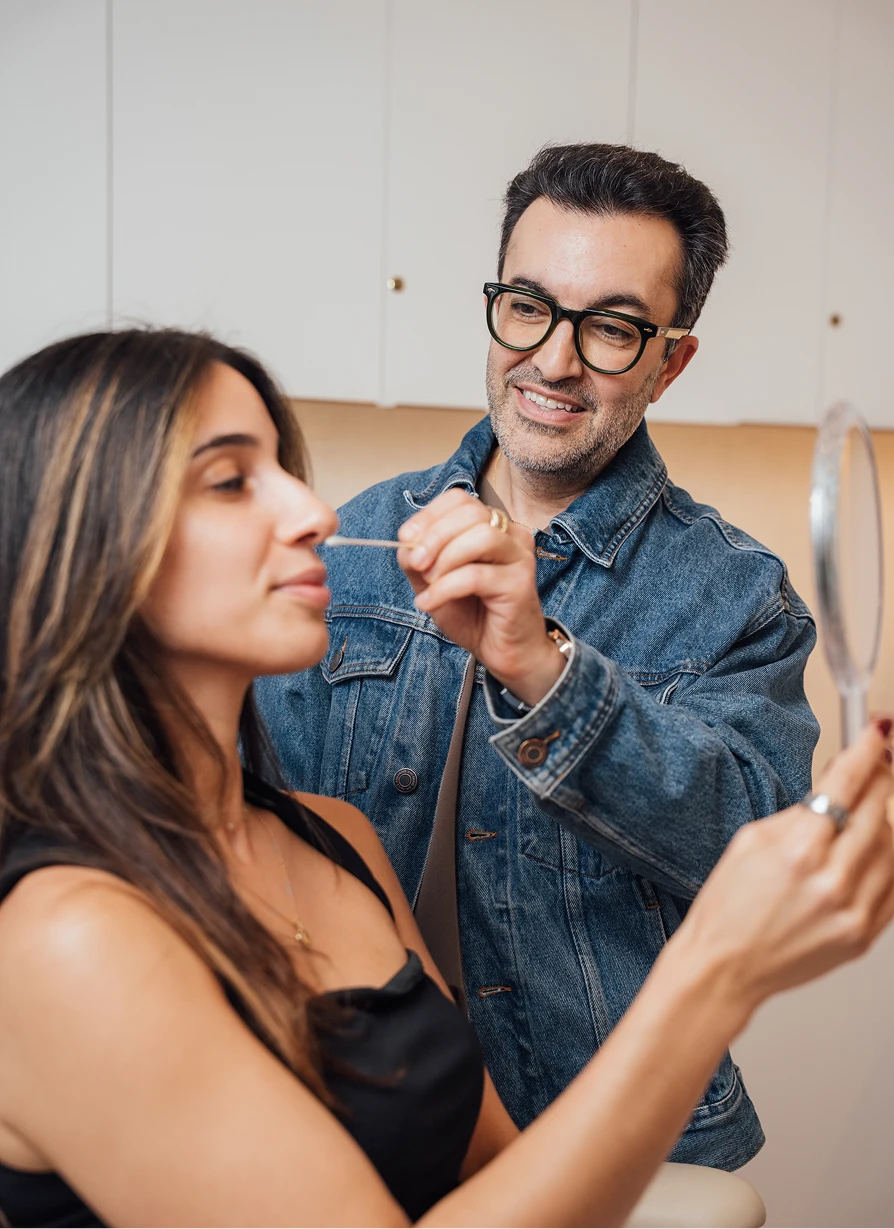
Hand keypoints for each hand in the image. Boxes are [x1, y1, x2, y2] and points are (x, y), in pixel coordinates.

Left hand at [397, 489, 563, 706]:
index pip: (460, 499)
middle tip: (416, 564)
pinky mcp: (521, 583)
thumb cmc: (473, 614)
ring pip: (480, 536)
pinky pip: (476, 575)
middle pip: (470, 512)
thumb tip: (406, 543)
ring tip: (428, 584)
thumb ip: (418, 559)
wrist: (503, 653)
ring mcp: (519, 557)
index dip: (429, 515)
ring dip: (444, 559)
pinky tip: (429, 603)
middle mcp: (511, 535)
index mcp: (492, 526)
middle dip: (434, 536)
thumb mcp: (434, 582)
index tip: (406, 538)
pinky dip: (445, 588)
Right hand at [675, 720, 893, 1026]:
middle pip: (877, 813)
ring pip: (891, 849)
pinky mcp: (863, 936)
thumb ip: (800, 813)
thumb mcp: (751, 840)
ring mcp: (853, 912)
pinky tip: (868, 855)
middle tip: (878, 764)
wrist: (725, 967)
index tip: (877, 734)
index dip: (866, 752)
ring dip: (882, 823)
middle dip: (880, 780)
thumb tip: (837, 785)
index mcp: (798, 851)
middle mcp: (832, 882)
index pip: (847, 785)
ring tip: (862, 818)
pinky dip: (886, 863)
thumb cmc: (728, 907)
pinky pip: (893, 887)